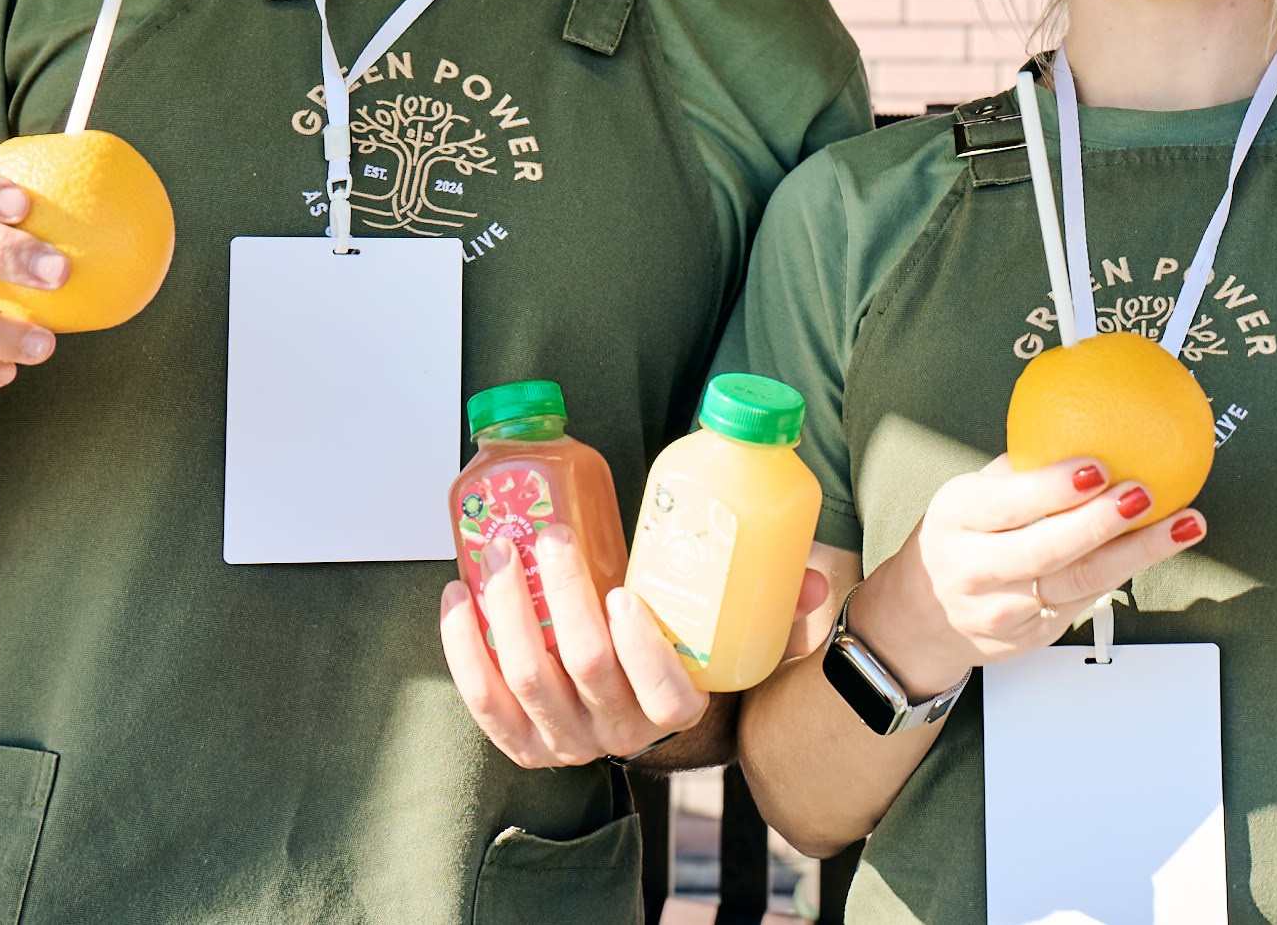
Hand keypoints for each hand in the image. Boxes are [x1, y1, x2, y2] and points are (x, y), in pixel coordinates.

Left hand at [439, 530, 827, 768]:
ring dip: (505, 610)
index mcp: (677, 709)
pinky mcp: (520, 741)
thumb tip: (817, 580)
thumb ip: (781, 609)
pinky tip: (459, 596)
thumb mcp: (739, 638)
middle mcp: (619, 733)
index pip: (661, 690)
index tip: (623, 589)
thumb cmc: (686, 654)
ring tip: (497, 553)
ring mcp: (565, 741)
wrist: (636, 708)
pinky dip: (463, 647)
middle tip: (546, 536)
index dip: (639, 645)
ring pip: (526, 678)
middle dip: (559, 596)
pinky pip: (483, 700)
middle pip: (583, 667)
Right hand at [851, 454, 1205, 698]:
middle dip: (1101, 524)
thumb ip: (1023, 466)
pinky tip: (1161, 547)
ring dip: (1137, 553)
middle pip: (1046, 550)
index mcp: (959, 518)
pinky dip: (1126, 571)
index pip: (1008, 503)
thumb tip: (1088, 418)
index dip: (1054, 487)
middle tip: (1146, 494)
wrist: (924, 617)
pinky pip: (1087, 600)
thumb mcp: (971, 494)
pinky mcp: (1034, 636)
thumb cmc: (958, 539)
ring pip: (1077, 584)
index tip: (1098, 466)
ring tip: (1183, 525)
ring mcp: (1004, 610)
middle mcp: (976, 568)